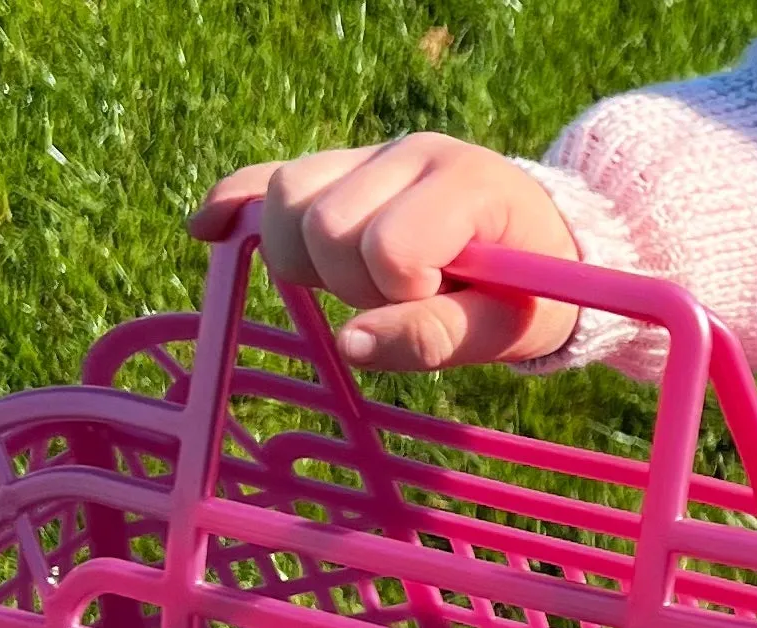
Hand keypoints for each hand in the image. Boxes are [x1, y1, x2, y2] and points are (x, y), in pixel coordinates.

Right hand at [189, 134, 579, 369]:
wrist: (550, 243)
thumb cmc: (533, 294)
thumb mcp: (507, 330)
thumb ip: (433, 337)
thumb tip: (345, 345)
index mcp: (461, 183)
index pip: (384, 244)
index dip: (398, 294)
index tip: (436, 302)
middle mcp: (409, 152)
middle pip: (321, 221)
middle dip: (351, 285)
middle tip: (403, 300)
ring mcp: (369, 156)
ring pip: (285, 199)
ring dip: (309, 263)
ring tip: (363, 286)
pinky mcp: (340, 171)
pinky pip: (268, 177)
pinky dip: (235, 206)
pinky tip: (206, 230)